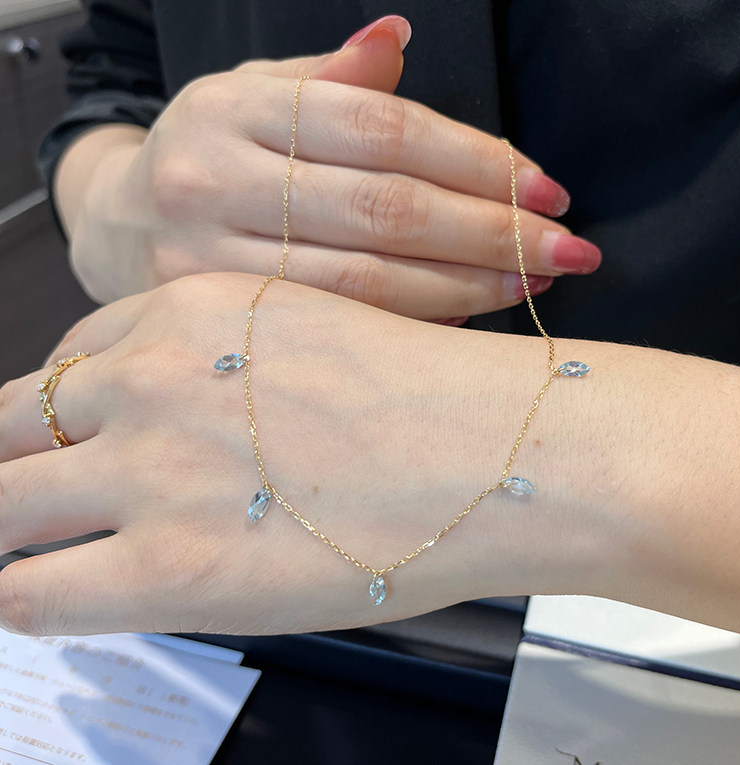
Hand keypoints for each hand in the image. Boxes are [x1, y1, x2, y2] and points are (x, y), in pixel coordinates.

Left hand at [0, 273, 534, 635]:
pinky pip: (30, 593)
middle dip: (14, 458)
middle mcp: (155, 379)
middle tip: (25, 491)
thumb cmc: (439, 398)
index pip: (75, 358)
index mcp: (195, 312)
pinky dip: (23, 597)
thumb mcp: (317, 337)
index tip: (69, 437)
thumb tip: (192, 421)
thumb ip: (235, 370)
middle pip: (16, 418)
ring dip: (9, 527)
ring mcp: (151, 471)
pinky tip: (48, 598)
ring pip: (5, 502)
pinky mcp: (169, 568)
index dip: (65, 408)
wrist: (505, 450)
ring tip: (25, 549)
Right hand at [62, 15, 599, 315]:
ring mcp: (207, 260)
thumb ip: (328, 78)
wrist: (118, 224)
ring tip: (529, 285)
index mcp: (238, 108)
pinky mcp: (215, 320)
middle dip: (488, 232)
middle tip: (564, 250)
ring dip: (462, 287)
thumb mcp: (255, 95)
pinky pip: (333, 328)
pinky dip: (407, 325)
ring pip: (362, 283)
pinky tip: (463, 318)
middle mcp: (215, 180)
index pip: (382, 131)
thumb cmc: (208, 153)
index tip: (547, 191)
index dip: (474, 162)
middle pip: (382, 211)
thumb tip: (398, 39)